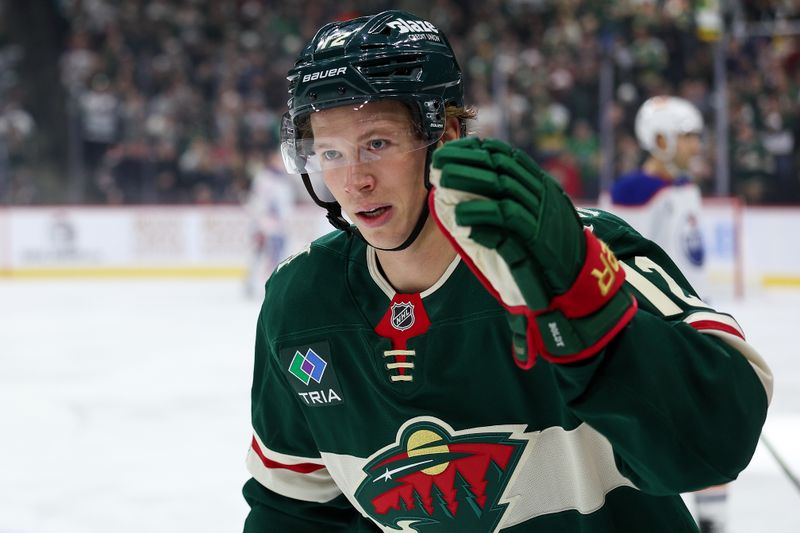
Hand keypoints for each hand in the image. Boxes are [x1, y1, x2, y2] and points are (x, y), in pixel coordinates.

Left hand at [429, 138, 635, 367]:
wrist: (580, 278)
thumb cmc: (546, 250)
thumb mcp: (531, 218)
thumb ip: (508, 201)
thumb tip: (469, 187)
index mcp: (539, 185)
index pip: (506, 156)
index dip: (475, 150)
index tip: (449, 150)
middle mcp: (541, 194)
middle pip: (501, 168)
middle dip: (467, 162)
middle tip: (439, 164)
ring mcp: (541, 215)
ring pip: (503, 189)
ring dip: (470, 184)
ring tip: (443, 185)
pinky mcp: (537, 239)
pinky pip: (508, 221)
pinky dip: (484, 217)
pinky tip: (463, 220)